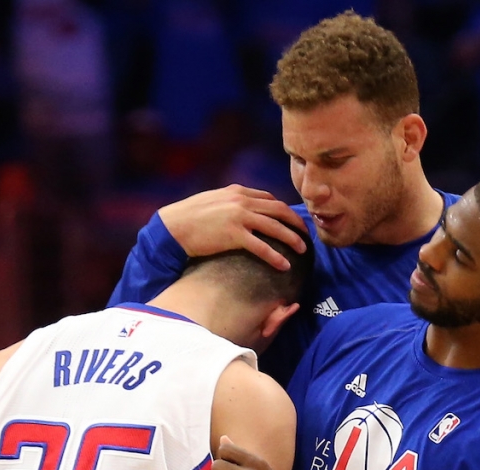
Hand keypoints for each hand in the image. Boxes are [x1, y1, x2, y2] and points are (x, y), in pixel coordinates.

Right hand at [157, 185, 307, 269]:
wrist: (172, 227)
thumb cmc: (189, 217)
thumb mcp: (213, 201)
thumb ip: (231, 202)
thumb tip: (243, 210)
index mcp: (238, 192)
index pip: (269, 199)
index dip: (285, 210)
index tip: (293, 221)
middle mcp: (241, 201)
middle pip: (279, 210)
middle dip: (296, 223)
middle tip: (307, 234)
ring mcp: (239, 217)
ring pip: (275, 227)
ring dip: (292, 239)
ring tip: (303, 250)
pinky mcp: (234, 235)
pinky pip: (262, 247)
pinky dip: (276, 257)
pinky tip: (285, 266)